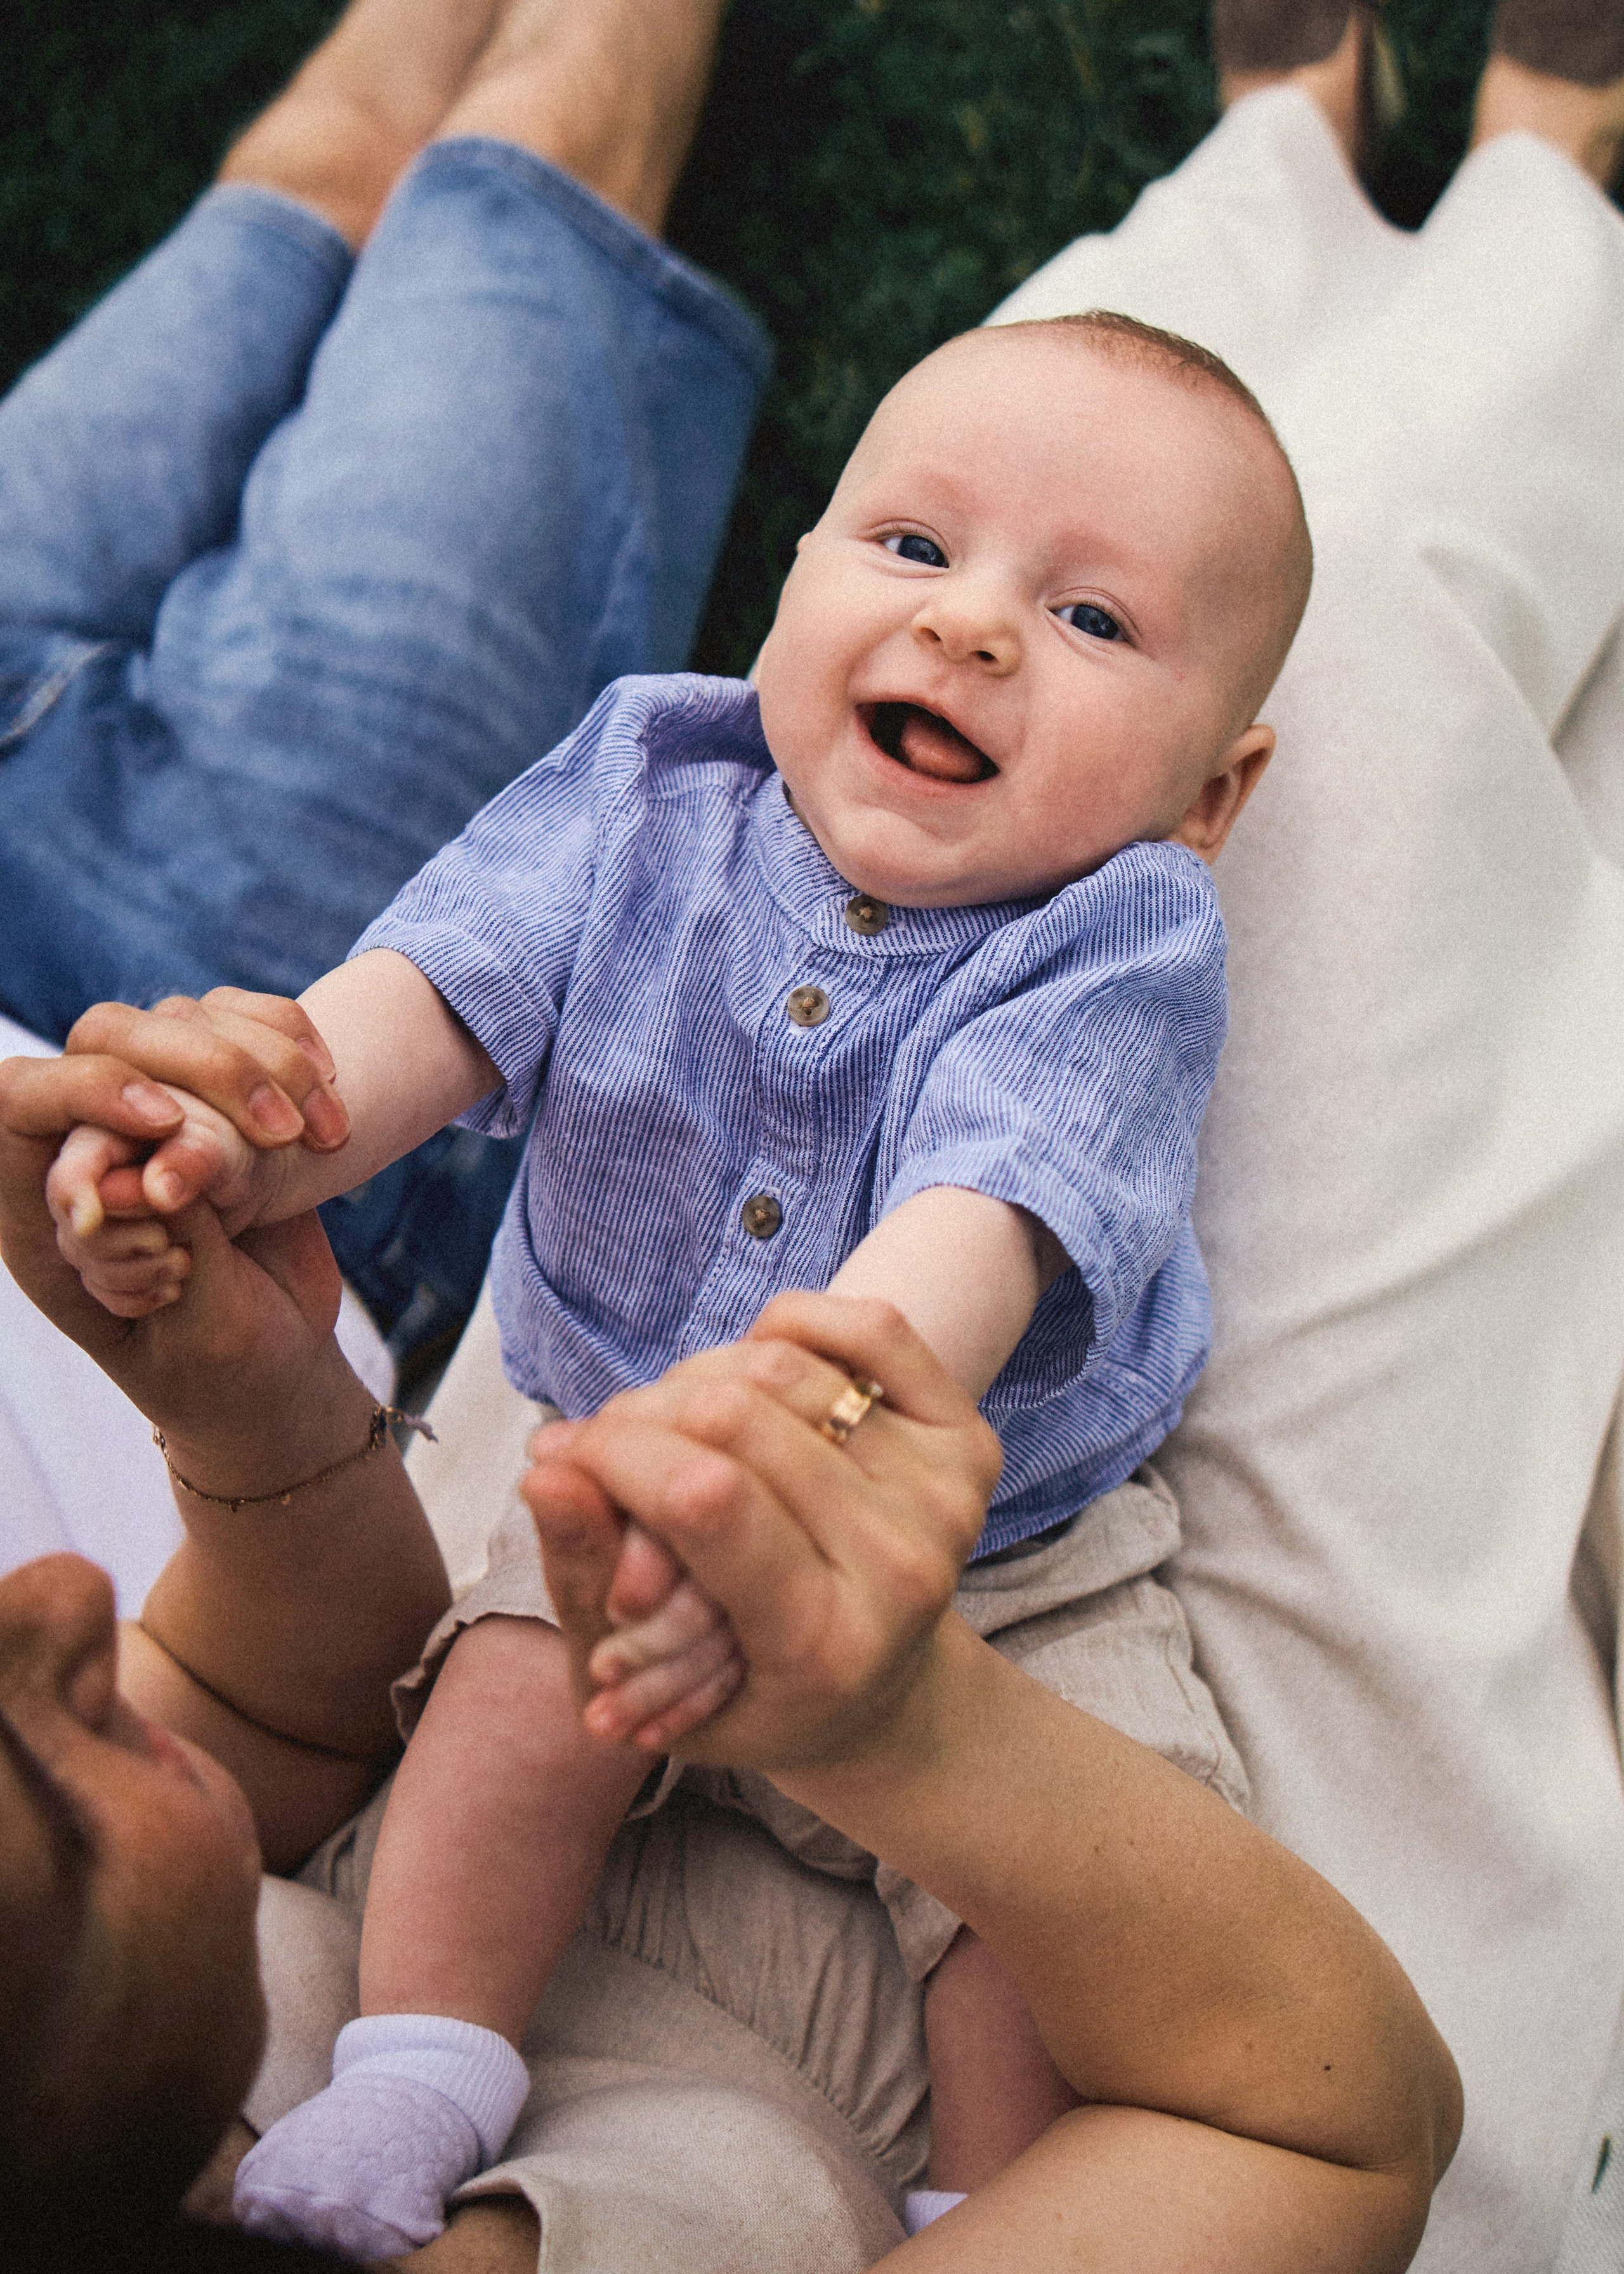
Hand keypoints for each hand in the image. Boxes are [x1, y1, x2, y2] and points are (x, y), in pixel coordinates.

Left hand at [1, 1048, 349, 1449]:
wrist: (282, 1371)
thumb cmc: (221, 1369)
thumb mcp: (199, 1322)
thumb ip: (177, 1239)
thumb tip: (157, 1162)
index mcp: (44, 1215)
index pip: (20, 1102)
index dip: (87, 1090)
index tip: (165, 1121)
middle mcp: (93, 1149)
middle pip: (109, 1038)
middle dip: (202, 1074)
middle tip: (279, 1134)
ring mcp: (160, 1119)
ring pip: (185, 1023)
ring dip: (262, 1072)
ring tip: (320, 1139)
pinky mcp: (223, 1103)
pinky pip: (249, 1027)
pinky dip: (297, 1058)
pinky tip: (330, 1120)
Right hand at [522, 1293, 999, 1775]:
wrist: (879, 1699)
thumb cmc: (744, 1695)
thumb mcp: (636, 1682)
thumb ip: (584, 1576)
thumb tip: (544, 1468)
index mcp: (821, 1646)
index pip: (705, 1497)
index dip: (615, 1453)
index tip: (561, 1455)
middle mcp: (902, 1569)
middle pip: (737, 1418)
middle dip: (640, 1414)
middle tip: (605, 1443)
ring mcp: (945, 1500)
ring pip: (786, 1367)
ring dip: (698, 1376)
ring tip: (669, 1423)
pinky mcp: (970, 1446)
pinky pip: (870, 1327)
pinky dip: (790, 1325)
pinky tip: (748, 1368)